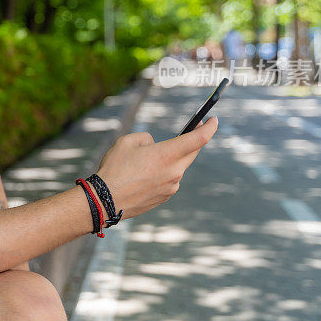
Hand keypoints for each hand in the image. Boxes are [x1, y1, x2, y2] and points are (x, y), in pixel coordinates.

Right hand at [95, 116, 217, 218]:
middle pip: (192, 153)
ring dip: (170, 159)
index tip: (214, 120)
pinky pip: (170, 179)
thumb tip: (154, 145)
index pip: (198, 139)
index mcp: (166, 155)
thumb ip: (146, 139)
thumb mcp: (127, 142)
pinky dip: (162, 173)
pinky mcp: (166, 196)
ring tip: (146, 161)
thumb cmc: (115, 168)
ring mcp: (171, 186)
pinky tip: (144, 175)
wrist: (106, 200)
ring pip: (178, 166)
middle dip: (194, 141)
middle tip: (193, 130)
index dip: (210, 127)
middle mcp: (174, 171)